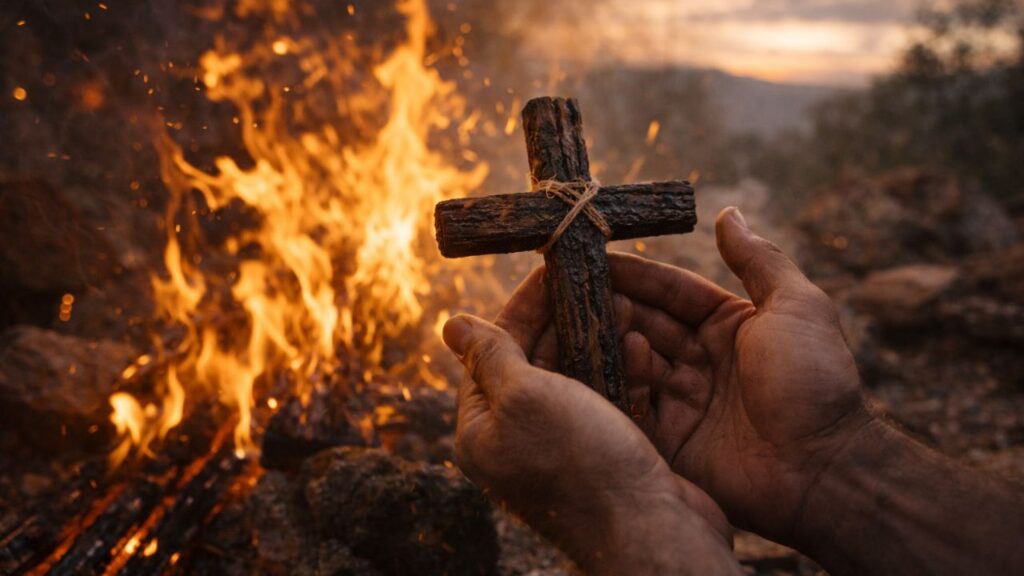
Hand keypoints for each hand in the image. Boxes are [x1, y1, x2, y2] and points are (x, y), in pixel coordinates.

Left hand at [442, 270, 739, 574]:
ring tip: (621, 302)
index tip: (553, 271)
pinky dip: (622, 372)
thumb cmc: (579, 462)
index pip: (493, 350)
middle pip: (534, 360)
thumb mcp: (524, 396)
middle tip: (592, 279)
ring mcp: (562, 447)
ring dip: (596, 340)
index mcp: (482, 428)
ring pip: (575, 377)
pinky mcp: (604, 452)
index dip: (522, 306)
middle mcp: (517, 438)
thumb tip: (450, 323)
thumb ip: (491, 356)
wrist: (648, 531)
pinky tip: (641, 345)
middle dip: (562, 319)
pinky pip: (607, 399)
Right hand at [608, 207, 873, 542]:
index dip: (636, 274)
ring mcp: (682, 401)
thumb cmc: (813, 381)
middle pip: (644, 324)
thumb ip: (759, 260)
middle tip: (574, 286)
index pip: (671, 291)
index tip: (595, 255)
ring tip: (585, 318)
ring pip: (633, 362)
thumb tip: (729, 212)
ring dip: (611, 339)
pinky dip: (622, 380)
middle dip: (612, 304)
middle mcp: (700, 360)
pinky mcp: (669, 441)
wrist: (823, 468)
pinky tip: (614, 356)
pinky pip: (633, 406)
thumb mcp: (796, 306)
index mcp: (727, 326)